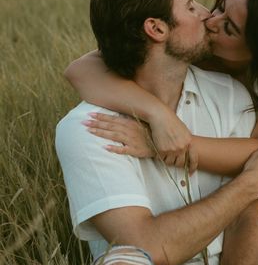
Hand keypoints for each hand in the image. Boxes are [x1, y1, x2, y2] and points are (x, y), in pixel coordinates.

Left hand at [83, 112, 198, 173]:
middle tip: (83, 122)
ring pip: (114, 136)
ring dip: (101, 134)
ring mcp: (132, 140)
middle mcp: (130, 130)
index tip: (90, 114)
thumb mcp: (143, 123)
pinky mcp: (135, 150)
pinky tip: (105, 148)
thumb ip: (131, 120)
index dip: (101, 117)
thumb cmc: (154, 133)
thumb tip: (120, 116)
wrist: (167, 143)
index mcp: (131, 123)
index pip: (114, 119)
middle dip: (96, 124)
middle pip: (110, 126)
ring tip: (89, 131)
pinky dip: (115, 149)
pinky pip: (124, 150)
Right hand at [148, 107, 196, 173]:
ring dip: (167, 159)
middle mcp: (182, 147)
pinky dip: (160, 156)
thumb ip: (186, 142)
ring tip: (164, 151)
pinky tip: (159, 149)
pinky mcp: (162, 150)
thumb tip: (185, 152)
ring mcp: (172, 150)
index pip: (194, 158)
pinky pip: (161, 159)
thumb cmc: (172, 122)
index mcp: (189, 142)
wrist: (161, 117)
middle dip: (176, 163)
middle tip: (172, 158)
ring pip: (170, 162)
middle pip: (180, 163)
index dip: (192, 167)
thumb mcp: (184, 131)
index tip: (190, 172)